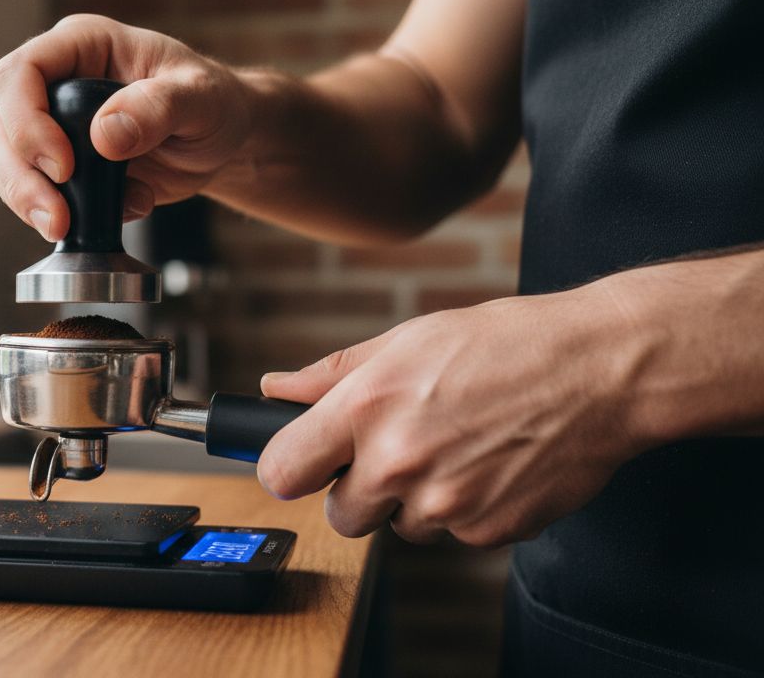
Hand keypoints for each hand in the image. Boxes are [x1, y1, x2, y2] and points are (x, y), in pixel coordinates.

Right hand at [0, 14, 253, 240]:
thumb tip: (105, 135)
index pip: (22, 73)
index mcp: (83, 46)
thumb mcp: (201, 98)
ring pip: (5, 162)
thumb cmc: (213, 103)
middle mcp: (56, 81)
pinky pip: (29, 190)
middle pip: (2, 125)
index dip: (28, 121)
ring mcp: (51, 124)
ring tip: (69, 226)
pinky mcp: (57, 164)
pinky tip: (111, 216)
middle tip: (57, 217)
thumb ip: (158, 108)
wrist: (221, 140)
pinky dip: (57, 214)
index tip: (64, 166)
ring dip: (28, 201)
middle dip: (21, 176)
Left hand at [255, 285, 650, 546]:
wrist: (600, 371)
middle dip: (360, 491)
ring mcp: (443, 503)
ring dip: (418, 500)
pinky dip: (467, 509)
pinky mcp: (486, 531)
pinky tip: (493, 464)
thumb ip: (332, 374)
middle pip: (340, 516)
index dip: (288, 469)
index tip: (302, 464)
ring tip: (460, 445)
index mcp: (366, 408)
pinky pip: (454, 534)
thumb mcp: (408, 340)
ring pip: (400, 526)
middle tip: (400, 450)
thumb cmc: (505, 345)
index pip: (282, 472)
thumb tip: (275, 388)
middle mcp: (397, 461)